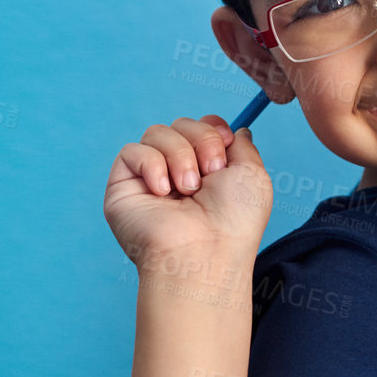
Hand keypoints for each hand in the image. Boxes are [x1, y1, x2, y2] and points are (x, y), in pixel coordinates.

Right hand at [104, 114, 270, 268]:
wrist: (205, 252)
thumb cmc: (234, 221)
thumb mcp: (253, 176)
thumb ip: (243, 147)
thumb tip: (236, 130)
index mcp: (209, 170)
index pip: (202, 126)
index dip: (212, 126)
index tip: (225, 140)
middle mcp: (179, 172)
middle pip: (182, 124)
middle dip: (202, 140)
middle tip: (212, 172)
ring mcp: (150, 179)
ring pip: (157, 132)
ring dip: (181, 156)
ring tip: (189, 189)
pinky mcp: (123, 187)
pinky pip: (132, 150)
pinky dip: (152, 165)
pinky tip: (163, 193)